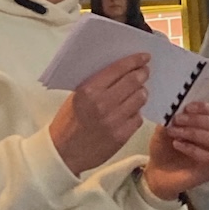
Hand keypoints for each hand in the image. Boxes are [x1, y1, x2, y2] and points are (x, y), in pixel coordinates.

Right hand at [49, 53, 149, 175]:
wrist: (64, 152)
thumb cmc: (68, 122)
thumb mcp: (76, 96)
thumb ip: (97, 83)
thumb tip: (119, 71)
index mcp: (89, 90)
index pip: (118, 69)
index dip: (134, 61)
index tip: (143, 57)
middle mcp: (103, 104)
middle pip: (134, 82)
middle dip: (142, 74)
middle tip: (145, 71)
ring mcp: (114, 120)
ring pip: (140, 99)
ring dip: (141, 92)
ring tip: (138, 92)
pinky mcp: (121, 135)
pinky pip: (138, 118)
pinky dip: (136, 112)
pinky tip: (130, 111)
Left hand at [143, 102, 208, 199]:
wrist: (157, 174)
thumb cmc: (164, 150)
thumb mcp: (162, 130)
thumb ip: (170, 118)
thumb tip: (173, 107)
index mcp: (207, 127)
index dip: (203, 107)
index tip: (187, 107)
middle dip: (195, 119)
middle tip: (177, 119)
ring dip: (192, 132)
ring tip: (173, 132)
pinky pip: (208, 156)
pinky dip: (191, 148)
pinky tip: (177, 145)